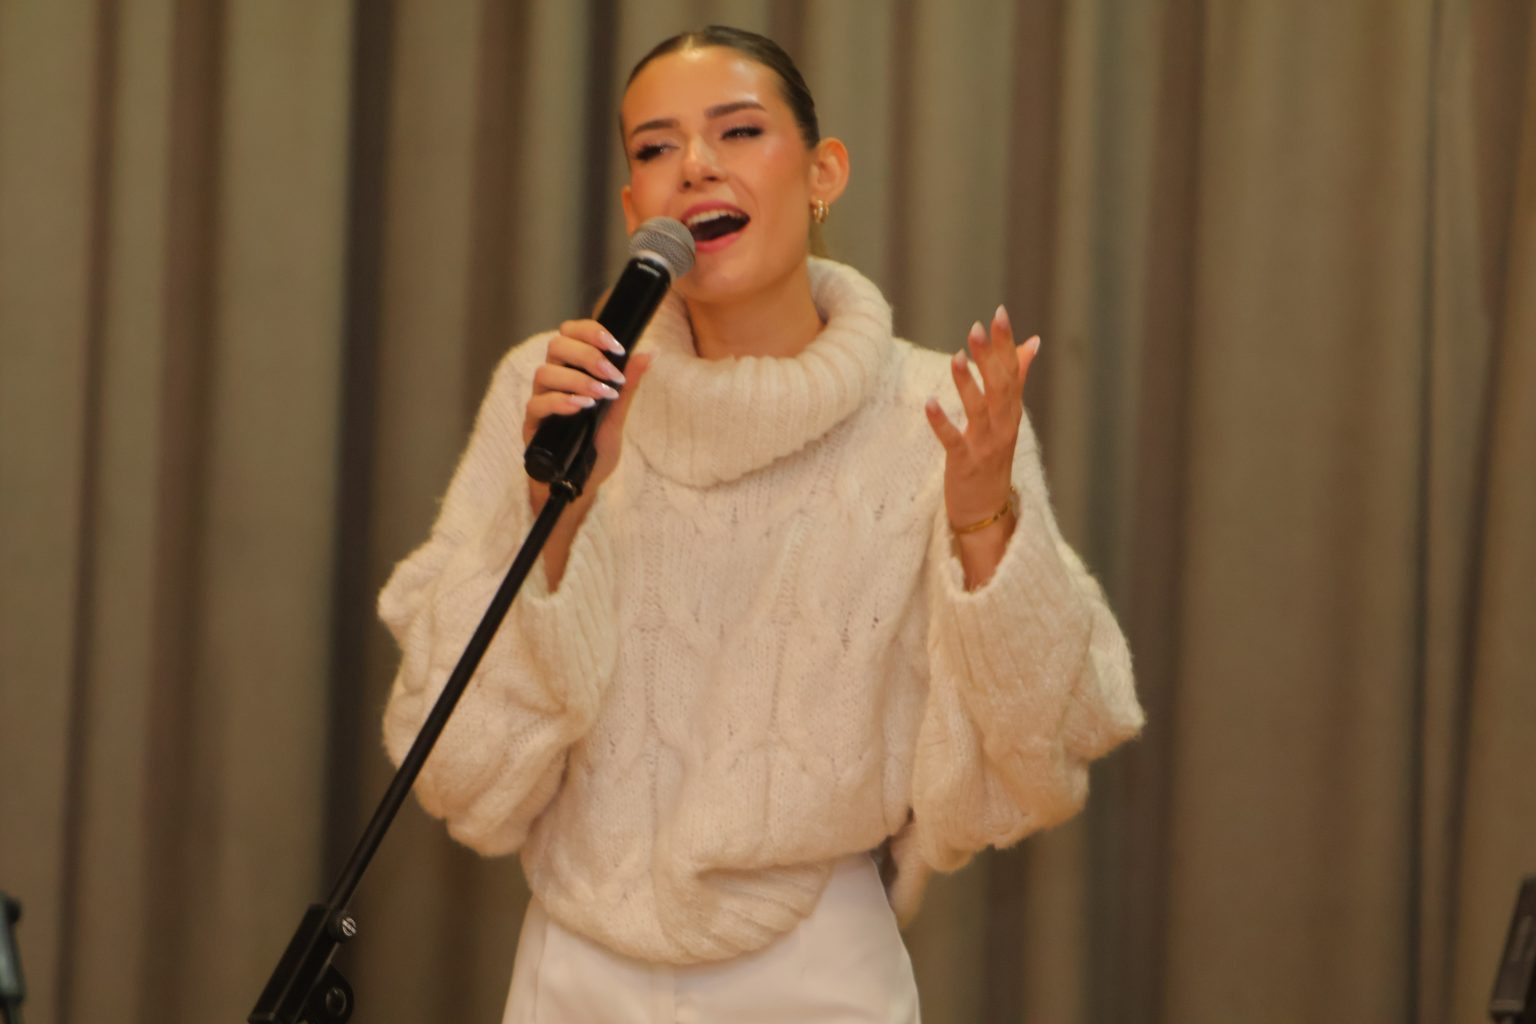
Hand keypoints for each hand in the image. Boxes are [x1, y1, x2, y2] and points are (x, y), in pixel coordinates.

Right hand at [522, 318, 652, 510]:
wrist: (577, 486)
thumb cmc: (594, 449)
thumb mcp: (616, 417)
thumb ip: (628, 387)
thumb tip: (649, 353)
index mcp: (572, 371)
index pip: (572, 333)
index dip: (590, 331)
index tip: (617, 347)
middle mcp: (553, 381)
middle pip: (556, 346)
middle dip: (586, 355)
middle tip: (611, 374)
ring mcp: (540, 401)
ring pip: (544, 372)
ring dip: (576, 379)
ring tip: (600, 395)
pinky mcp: (532, 425)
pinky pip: (536, 405)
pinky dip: (560, 402)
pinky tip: (580, 408)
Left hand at [923, 305, 1039, 532]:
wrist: (987, 512)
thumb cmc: (994, 458)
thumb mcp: (1008, 416)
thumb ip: (1017, 378)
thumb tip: (1032, 341)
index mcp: (1012, 412)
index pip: (1012, 371)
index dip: (1005, 343)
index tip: (999, 313)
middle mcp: (1003, 426)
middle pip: (1000, 386)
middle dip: (990, 357)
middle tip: (978, 327)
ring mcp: (985, 446)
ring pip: (980, 410)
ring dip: (967, 384)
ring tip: (955, 356)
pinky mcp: (964, 464)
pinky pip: (953, 441)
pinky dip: (942, 423)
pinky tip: (928, 403)